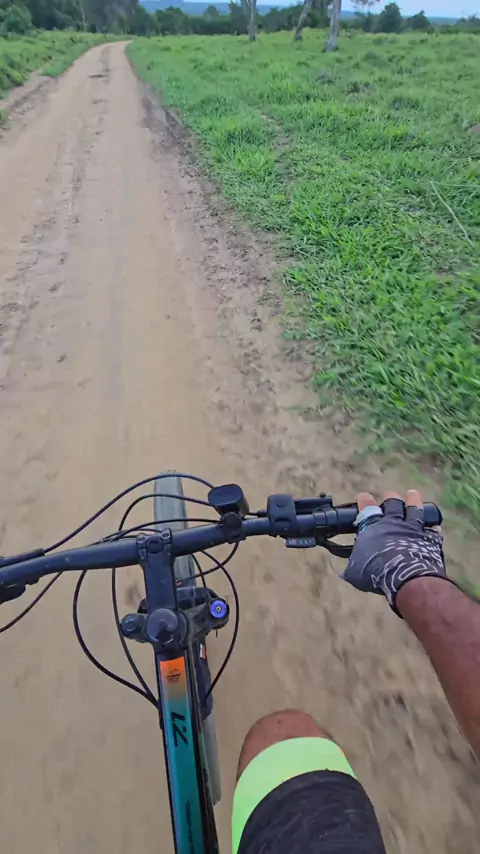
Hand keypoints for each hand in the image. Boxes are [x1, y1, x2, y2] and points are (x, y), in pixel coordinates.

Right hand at [342, 489, 447, 613]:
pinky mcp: (429, 538)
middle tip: (389, 495)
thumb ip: (353, 566)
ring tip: (412, 494)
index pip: (366, 507)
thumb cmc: (376, 572)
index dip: (364, 500)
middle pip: (392, 503)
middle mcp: (393, 523)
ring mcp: (413, 528)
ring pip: (414, 509)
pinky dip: (433, 528)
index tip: (363, 497)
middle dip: (390, 498)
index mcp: (373, 527)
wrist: (406, 576)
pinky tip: (434, 526)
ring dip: (413, 500)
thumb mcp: (356, 572)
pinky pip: (433, 530)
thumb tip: (346, 572)